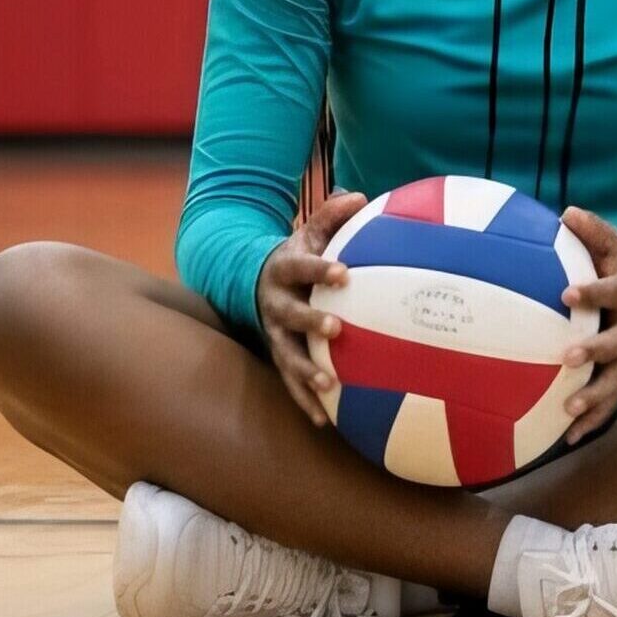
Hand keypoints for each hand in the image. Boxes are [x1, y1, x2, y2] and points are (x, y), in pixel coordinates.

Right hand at [256, 189, 366, 426]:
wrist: (255, 279)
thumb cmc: (299, 254)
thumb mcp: (309, 230)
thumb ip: (332, 214)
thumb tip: (362, 196)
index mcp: (284, 268)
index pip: (302, 265)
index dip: (321, 268)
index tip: (344, 272)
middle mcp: (275, 303)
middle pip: (290, 314)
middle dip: (311, 321)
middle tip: (336, 329)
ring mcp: (274, 332)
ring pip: (286, 354)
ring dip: (306, 371)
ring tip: (329, 386)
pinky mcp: (279, 355)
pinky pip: (290, 381)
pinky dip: (305, 400)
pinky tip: (325, 420)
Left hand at [558, 207, 616, 444]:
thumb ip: (595, 233)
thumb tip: (565, 212)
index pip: (613, 291)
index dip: (592, 293)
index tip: (566, 294)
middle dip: (596, 350)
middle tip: (568, 357)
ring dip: (595, 396)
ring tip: (568, 409)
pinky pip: (613, 401)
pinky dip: (593, 421)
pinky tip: (569, 438)